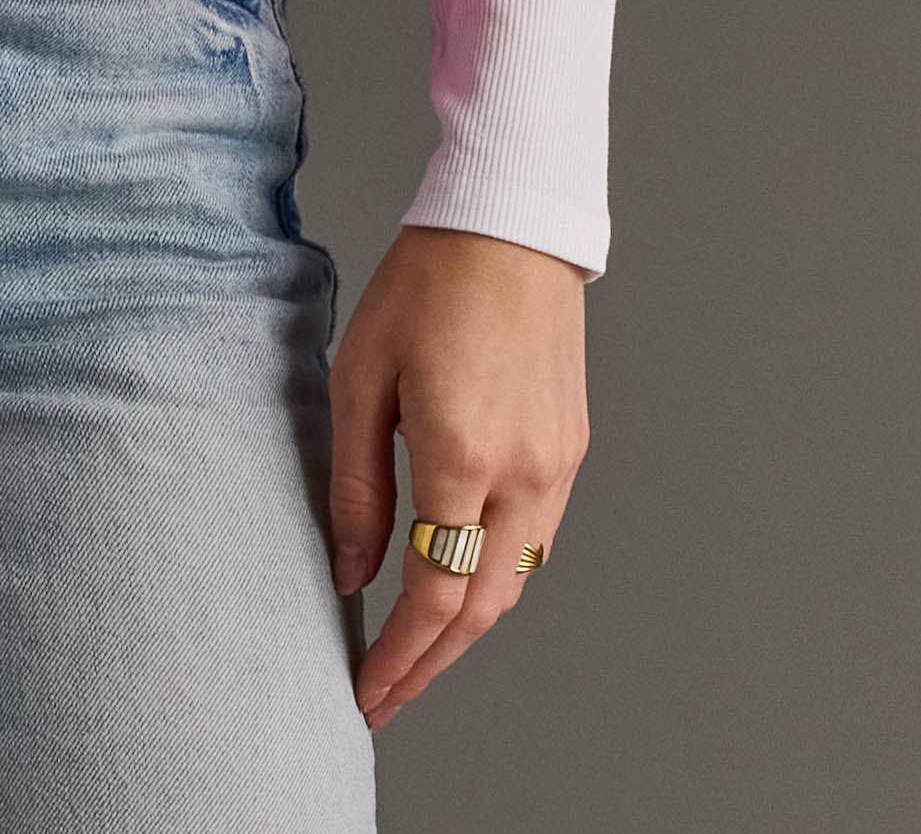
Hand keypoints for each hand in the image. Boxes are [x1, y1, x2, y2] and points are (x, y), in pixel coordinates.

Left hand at [325, 223, 587, 725]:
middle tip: (384, 697)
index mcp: (463, 456)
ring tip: (414, 656)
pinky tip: (460, 585)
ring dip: (465, 630)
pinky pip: (536, 541)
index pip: (433, 595)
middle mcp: (523, 474)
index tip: (364, 693)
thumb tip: (349, 573)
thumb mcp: (362, 375)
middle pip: (481, 610)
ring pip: (515, 583)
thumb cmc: (425, 285)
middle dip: (431, 666)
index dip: (398, 657)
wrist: (509, 224)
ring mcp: (557, 464)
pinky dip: (496, 579)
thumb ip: (356, 483)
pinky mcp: (571, 448)